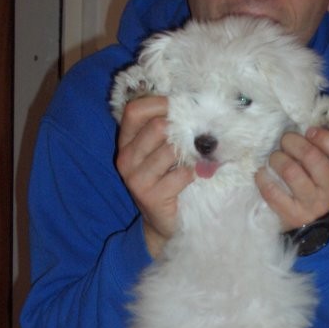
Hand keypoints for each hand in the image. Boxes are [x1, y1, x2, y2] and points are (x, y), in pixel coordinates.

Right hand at [116, 96, 193, 257]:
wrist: (163, 224)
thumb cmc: (167, 183)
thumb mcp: (161, 155)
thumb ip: (167, 133)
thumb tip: (194, 108)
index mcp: (126, 143)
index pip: (134, 111)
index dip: (159, 104)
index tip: (183, 107)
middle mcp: (126, 159)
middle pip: (156, 127)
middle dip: (183, 128)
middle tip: (201, 134)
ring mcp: (136, 179)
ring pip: (170, 150)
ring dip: (192, 152)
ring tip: (202, 156)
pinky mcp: (151, 196)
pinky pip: (180, 175)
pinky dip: (194, 172)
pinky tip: (197, 175)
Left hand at [255, 127, 328, 230]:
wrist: (310, 220)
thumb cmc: (316, 179)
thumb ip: (323, 143)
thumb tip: (306, 118)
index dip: (328, 139)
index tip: (310, 131)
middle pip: (312, 157)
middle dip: (293, 142)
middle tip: (286, 140)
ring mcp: (314, 206)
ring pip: (291, 172)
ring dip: (278, 158)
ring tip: (275, 157)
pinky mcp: (293, 216)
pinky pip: (273, 192)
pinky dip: (263, 178)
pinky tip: (263, 173)